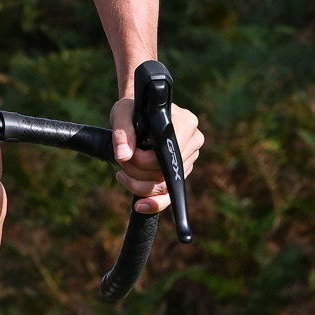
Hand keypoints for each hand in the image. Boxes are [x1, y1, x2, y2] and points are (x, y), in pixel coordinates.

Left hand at [109, 97, 202, 213]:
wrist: (139, 114)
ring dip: (138, 185)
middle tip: (121, 162)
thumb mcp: (122, 113)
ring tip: (123, 173)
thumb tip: (123, 156)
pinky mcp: (182, 172)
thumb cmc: (133, 110)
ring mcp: (190, 158)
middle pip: (166, 173)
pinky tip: (140, 205)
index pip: (168, 154)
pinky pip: (169, 195)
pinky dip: (152, 201)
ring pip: (165, 187)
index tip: (126, 157)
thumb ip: (121, 132)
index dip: (145, 161)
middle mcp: (193, 141)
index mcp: (186, 123)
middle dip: (137, 174)